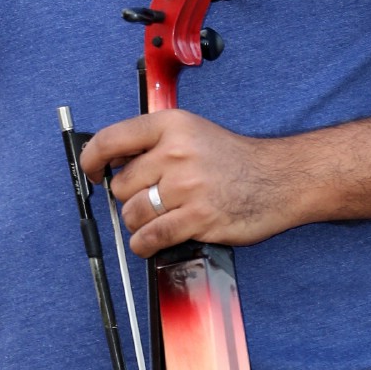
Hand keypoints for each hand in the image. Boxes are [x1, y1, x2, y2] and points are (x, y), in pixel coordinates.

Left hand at [78, 109, 296, 256]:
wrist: (278, 179)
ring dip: (140, 223)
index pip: (111, 139)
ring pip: (132, 214)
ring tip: (161, 218)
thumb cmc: (233, 159)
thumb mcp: (192, 133)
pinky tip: (154, 240)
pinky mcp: (197, 217)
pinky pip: (150, 237)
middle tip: (154, 199)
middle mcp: (176, 152)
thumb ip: (152, 144)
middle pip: (122, 185)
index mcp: (171, 125)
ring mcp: (187, 186)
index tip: (92, 172)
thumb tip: (109, 163)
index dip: (92, 159)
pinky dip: (145, 244)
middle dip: (132, 197)